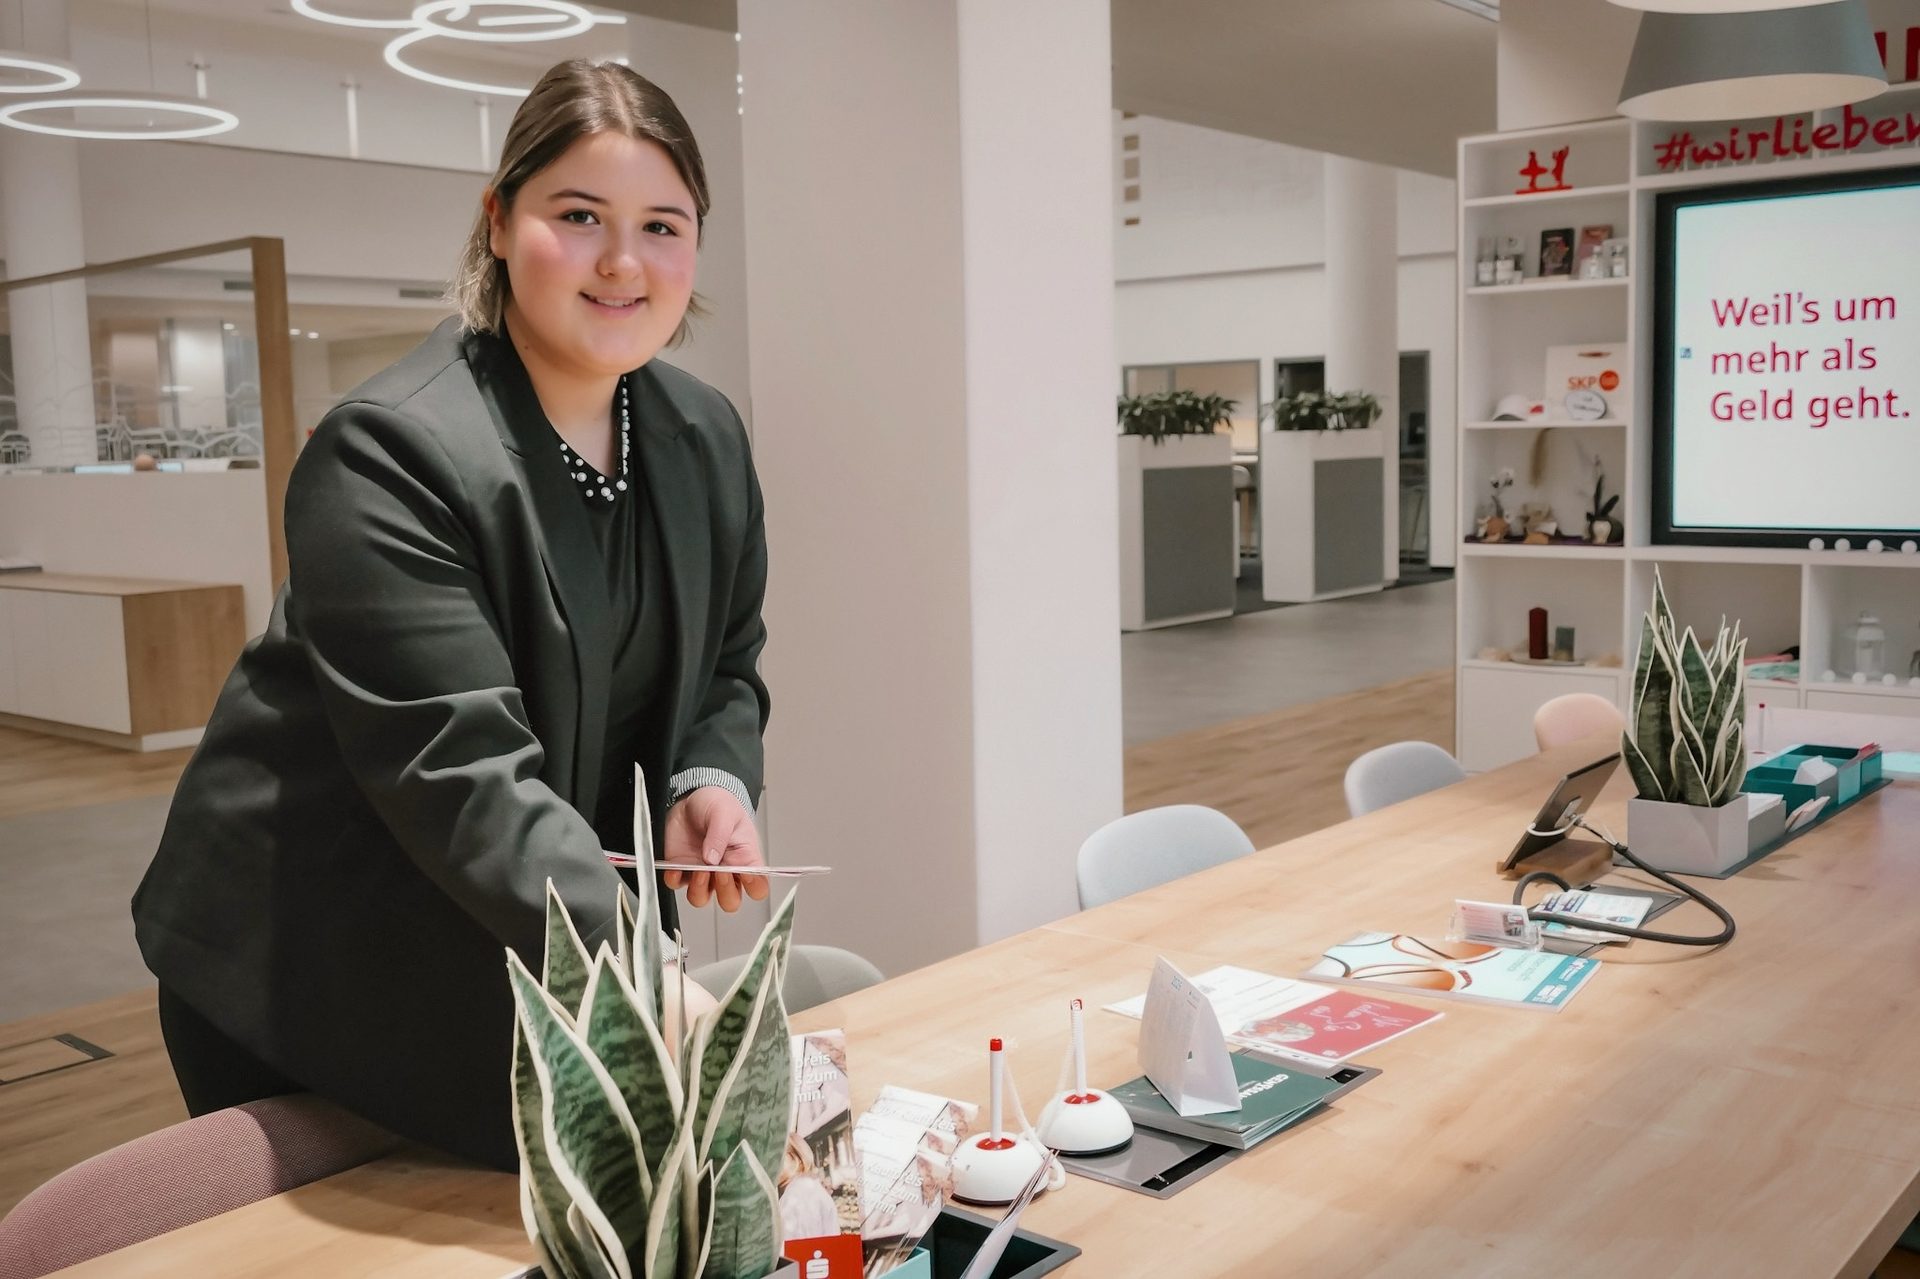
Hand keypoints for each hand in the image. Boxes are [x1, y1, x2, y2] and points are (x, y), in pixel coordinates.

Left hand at [661, 786, 766, 911]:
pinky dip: (674, 879)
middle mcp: (725, 872)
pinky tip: (676, 867)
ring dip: (700, 889)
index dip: (754, 886)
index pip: (758, 886)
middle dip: (725, 891)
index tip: (745, 873)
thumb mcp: (724, 812)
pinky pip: (676, 884)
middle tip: (720, 871)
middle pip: (730, 901)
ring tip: (698, 869)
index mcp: (745, 859)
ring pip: (702, 899)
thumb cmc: (717, 803)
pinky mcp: (681, 869)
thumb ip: (720, 834)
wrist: (691, 796)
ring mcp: (702, 873)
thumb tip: (711, 859)